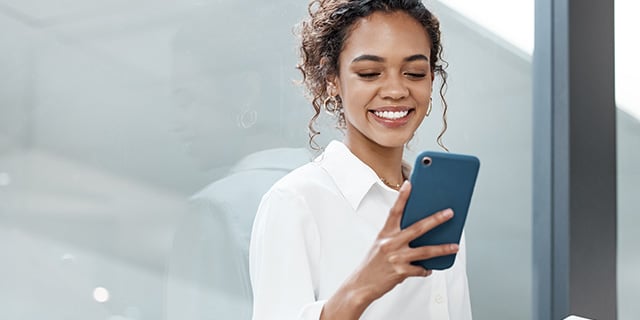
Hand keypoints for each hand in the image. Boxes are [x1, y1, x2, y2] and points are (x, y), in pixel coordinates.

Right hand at [353, 180, 457, 300]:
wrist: (361, 285)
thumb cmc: (372, 264)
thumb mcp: (380, 245)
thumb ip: (397, 237)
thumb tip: (419, 234)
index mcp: (385, 234)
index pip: (395, 211)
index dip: (402, 197)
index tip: (410, 184)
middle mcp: (391, 243)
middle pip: (418, 228)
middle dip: (436, 219)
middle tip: (449, 213)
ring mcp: (397, 257)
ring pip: (426, 251)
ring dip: (443, 248)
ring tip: (455, 246)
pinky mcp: (401, 272)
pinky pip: (420, 270)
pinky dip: (426, 270)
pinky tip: (428, 269)